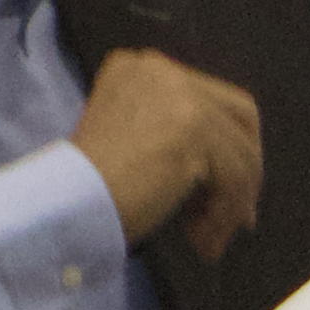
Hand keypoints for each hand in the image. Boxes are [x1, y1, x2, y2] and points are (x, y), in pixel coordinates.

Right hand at [71, 48, 265, 257]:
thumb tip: (232, 172)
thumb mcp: (134, 143)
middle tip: (233, 219)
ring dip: (231, 203)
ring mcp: (180, 94)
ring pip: (241, 152)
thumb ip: (178, 139)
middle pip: (239, 116)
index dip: (227, 150)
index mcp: (141, 68)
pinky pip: (235, 175)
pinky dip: (226, 213)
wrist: (65, 204)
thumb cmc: (89, 188)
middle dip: (244, 171)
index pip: (212, 102)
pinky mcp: (193, 127)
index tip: (220, 196)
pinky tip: (202, 241)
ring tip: (208, 240)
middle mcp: (162, 69)